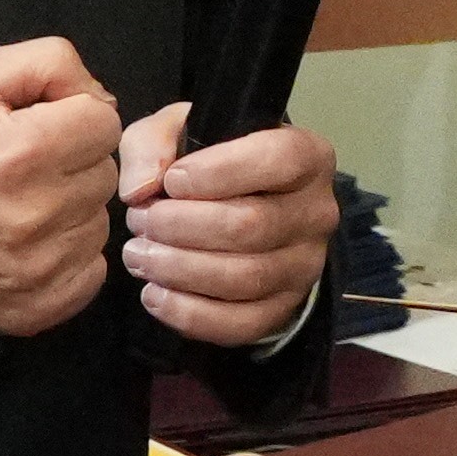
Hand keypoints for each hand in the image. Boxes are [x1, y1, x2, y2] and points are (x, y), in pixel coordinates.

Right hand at [0, 38, 125, 336]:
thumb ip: (48, 63)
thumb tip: (100, 96)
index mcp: (24, 150)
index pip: (104, 124)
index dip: (73, 119)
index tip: (42, 130)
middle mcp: (37, 212)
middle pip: (104, 173)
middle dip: (72, 164)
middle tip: (25, 170)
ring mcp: (39, 266)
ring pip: (98, 223)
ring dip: (71, 211)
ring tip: (22, 207)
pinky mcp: (37, 306)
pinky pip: (91, 271)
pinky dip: (69, 257)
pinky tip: (30, 244)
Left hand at [114, 101, 337, 350]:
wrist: (238, 209)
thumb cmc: (210, 164)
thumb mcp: (179, 132)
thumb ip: (153, 144)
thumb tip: (141, 189)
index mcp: (307, 156)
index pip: (279, 159)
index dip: (218, 172)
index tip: (171, 181)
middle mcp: (317, 213)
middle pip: (252, 226)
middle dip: (181, 226)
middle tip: (140, 221)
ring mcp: (304, 266)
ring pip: (245, 278)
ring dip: (179, 269)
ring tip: (139, 255)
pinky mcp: (283, 308)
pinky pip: (242, 323)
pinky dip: (190, 314)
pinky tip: (155, 295)